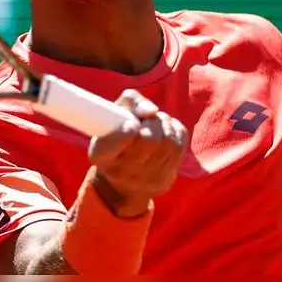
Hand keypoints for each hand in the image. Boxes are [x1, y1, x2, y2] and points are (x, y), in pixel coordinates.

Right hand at [87, 89, 188, 217]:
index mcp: (101, 154)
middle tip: (146, 120)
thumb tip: (152, 110)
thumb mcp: (113, 114)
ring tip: (155, 125)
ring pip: (169, 141)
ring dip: (165, 125)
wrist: (123, 176)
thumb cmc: (116, 134)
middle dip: (152, 122)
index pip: (115, 144)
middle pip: (150, 140)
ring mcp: (146, 179)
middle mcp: (122, 172)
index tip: (132, 123)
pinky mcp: (165, 179)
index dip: (126, 132)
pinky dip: (175, 132)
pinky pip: (180, 145)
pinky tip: (164, 133)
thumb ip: (130, 102)